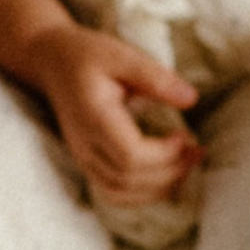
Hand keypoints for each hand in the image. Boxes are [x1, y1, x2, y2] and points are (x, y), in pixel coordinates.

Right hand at [33, 21, 201, 208]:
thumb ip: (155, 77)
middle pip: (128, 180)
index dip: (164, 154)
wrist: (52, 64)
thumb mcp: (122, 55)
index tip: (185, 135)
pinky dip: (144, 193)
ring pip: (120, 194)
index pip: (130, 156)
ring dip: (159, 187)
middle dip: (170, 172)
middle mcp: (84, 145)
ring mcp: (83, 158)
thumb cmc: (89, 56)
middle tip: (196, 151)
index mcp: (94, 118)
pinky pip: (114, 193)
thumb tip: (191, 100)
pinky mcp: (88, 164)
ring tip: (186, 164)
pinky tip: (166, 175)